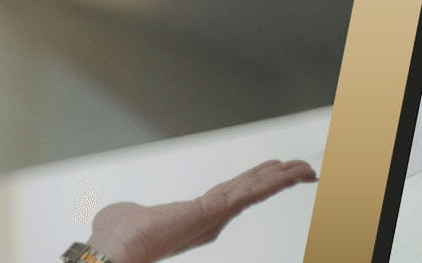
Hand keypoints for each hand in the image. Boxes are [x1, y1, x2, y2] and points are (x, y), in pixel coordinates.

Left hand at [85, 159, 316, 262]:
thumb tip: (127, 213)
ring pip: (253, 191)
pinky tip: (289, 172)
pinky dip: (271, 182)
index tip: (272, 172)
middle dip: (277, 179)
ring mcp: (213, 217)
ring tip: (305, 169)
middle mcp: (209, 220)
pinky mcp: (212, 213)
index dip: (254, 183)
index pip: (231, 194)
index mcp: (194, 218)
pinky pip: (248, 193)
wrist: (115, 252)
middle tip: (303, 169)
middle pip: (249, 191)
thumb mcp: (130, 216)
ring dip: (282, 178)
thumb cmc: (117, 238)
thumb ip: (136, 213)